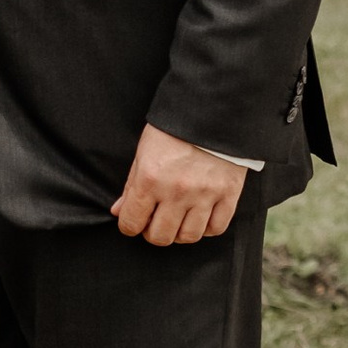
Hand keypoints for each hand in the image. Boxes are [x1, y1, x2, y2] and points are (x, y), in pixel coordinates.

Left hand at [112, 123, 246, 246]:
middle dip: (153, 233)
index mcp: (150, 178)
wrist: (213, 111)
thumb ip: (132, 185)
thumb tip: (120, 211)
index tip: (135, 222)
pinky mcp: (228, 194)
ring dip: (180, 232)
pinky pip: (216, 228)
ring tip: (179, 219)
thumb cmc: (174, 129)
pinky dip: (207, 228)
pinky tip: (201, 216)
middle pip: (160, 237)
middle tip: (156, 221)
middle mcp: (177, 191)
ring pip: (188, 237)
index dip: (130, 226)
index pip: (132, 223)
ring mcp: (205, 194)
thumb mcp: (144, 151)